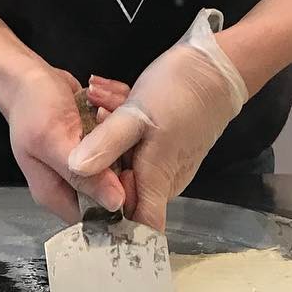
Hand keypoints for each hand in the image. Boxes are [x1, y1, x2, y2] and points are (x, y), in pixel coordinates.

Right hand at [0, 62, 126, 222]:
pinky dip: (120, 128)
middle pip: (110, 194)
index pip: (94, 217)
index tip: (131, 175)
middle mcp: (70, 185)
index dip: (117, 205)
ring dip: (123, 142)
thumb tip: (115, 204)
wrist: (27, 76)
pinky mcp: (93, 149)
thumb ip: (83, 175)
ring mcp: (82, 166)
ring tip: (111, 115)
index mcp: (56, 194)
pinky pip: (117, 148)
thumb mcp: (54, 141)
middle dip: (123, 166)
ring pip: (118, 168)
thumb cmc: (32, 106)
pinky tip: (110, 108)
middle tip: (125, 139)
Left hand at [67, 10, 247, 230]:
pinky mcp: (159, 146)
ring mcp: (161, 163)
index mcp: (156, 181)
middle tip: (97, 115)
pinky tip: (110, 94)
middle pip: (118, 185)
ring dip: (108, 130)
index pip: (137, 224)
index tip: (83, 198)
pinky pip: (131, 143)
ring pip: (121, 158)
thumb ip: (107, 144)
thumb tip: (76, 170)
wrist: (215, 67)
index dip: (111, 221)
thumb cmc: (179, 94)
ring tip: (101, 98)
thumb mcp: (136, 115)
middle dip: (101, 154)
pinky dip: (119, 121)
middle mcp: (160, 181)